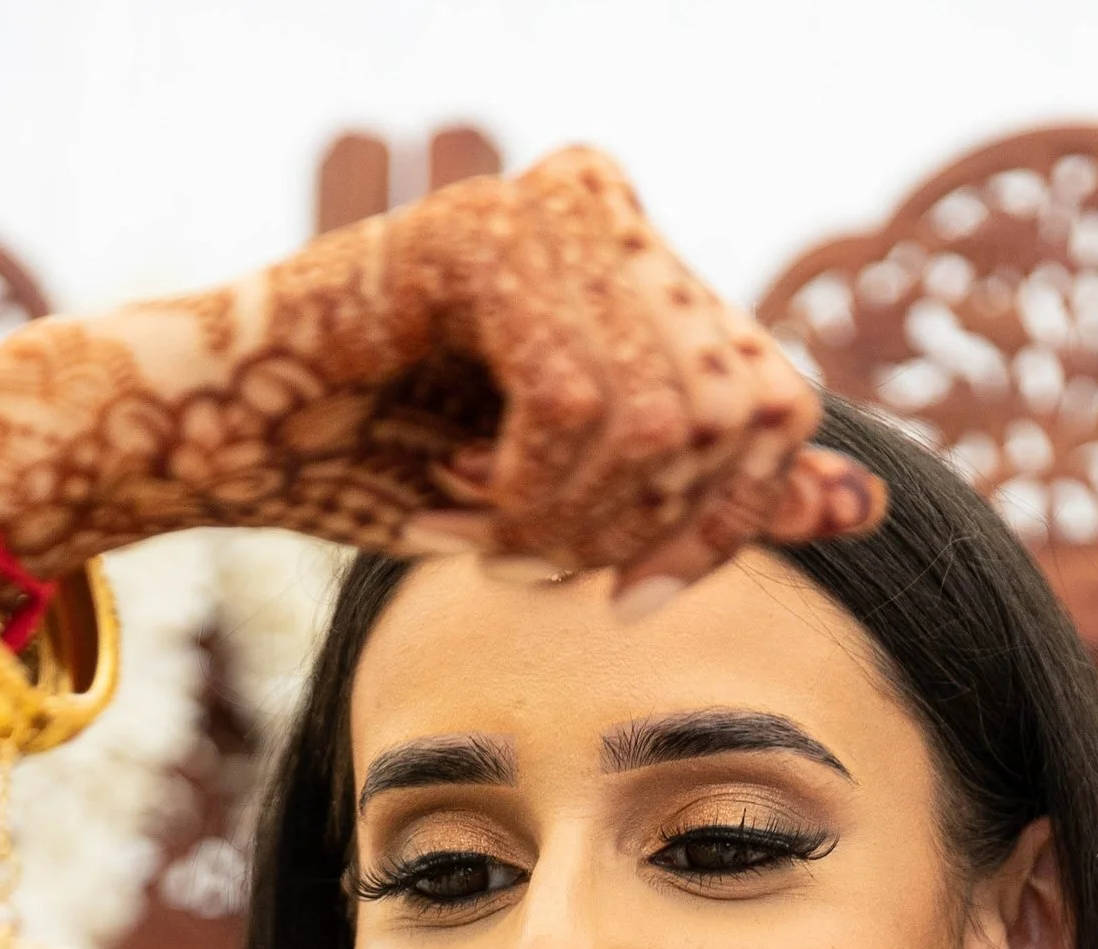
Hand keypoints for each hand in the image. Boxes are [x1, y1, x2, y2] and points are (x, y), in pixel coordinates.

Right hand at [0, 148, 882, 588]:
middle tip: (532, 548)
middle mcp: (613, 214)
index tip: (633, 590)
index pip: (779, 404)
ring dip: (569, 520)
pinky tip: (457, 485)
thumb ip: (720, 498)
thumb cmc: (386, 468)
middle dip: (645, 529)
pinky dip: (524, 489)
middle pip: (739, 416)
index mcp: (644, 268)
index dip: (729, 523)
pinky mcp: (490, 232)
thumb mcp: (579, 507)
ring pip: (667, 423)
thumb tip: (866, 503)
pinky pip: (581, 404)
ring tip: (481, 515)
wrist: (231, 438)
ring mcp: (553, 210)